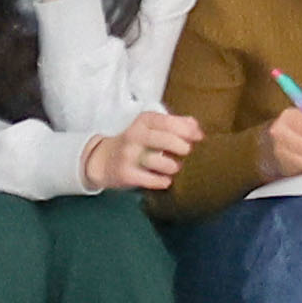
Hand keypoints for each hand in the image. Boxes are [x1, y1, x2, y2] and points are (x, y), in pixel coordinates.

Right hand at [83, 107, 204, 196]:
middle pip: (165, 140)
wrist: (102, 159)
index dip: (187, 130)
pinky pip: (150, 179)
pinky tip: (165, 180)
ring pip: (157, 161)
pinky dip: (162, 181)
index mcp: (143, 121)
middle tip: (187, 152)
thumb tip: (196, 127)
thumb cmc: (136, 142)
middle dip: (182, 147)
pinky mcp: (125, 174)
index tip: (199, 137)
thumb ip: (174, 124)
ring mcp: (128, 155)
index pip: (168, 122)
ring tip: (175, 167)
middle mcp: (134, 136)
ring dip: (172, 166)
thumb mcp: (150, 127)